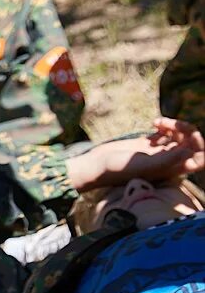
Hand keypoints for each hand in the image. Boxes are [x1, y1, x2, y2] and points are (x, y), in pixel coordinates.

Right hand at [67, 118, 204, 191]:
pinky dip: (165, 124)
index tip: (186, 136)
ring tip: (158, 122)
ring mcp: (159, 152)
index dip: (199, 145)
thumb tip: (189, 150)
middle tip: (169, 124)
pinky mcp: (148, 143)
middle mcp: (168, 161)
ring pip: (180, 135)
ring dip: (174, 125)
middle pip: (191, 144)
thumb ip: (167, 160)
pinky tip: (154, 123)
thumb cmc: (117, 170)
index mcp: (172, 169)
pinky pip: (166, 132)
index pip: (199, 158)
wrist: (97, 165)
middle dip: (186, 130)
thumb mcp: (142, 165)